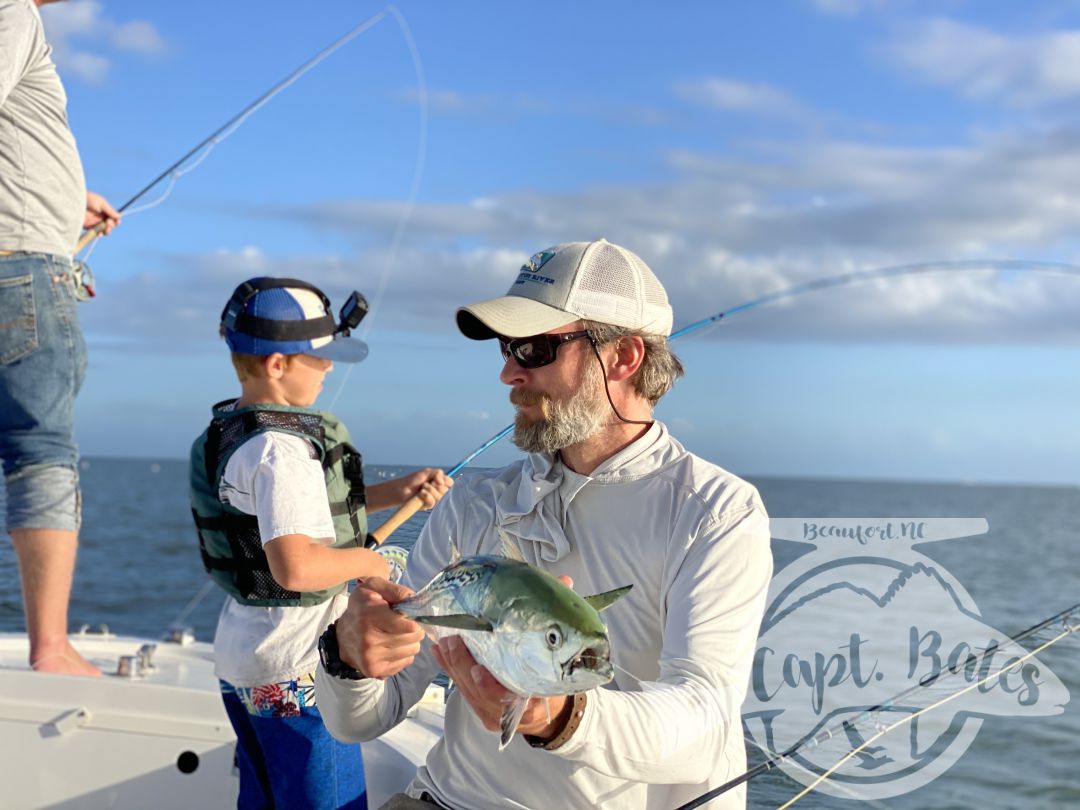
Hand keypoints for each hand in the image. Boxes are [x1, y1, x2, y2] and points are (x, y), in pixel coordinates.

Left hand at [84, 191, 120, 233]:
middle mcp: (99, 217)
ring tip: (106, 230)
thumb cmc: (86, 199)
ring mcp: (93, 222)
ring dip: (107, 231)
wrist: (72, 202)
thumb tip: (119, 216)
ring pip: (104, 230)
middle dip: (111, 225)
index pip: (113, 217)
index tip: (117, 222)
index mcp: (103, 210)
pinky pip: (95, 233)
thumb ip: (110, 210)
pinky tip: (100, 233)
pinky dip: (99, 234)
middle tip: (108, 224)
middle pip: (110, 224)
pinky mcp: (87, 227)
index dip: (116, 220)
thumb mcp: (101, 202)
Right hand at [336, 577, 424, 678]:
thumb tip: (413, 600)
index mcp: (368, 615)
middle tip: (404, 625)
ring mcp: (371, 659)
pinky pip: (406, 662)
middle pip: (414, 638)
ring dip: (409, 642)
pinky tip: (391, 646)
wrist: (342, 637)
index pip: (409, 625)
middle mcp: (369, 640)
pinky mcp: (375, 672)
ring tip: (397, 635)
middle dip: (414, 629)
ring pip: (412, 650)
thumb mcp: (373, 588)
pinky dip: (403, 654)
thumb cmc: (362, 607)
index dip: (414, 619)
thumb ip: (395, 590)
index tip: (408, 616)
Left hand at [401, 467, 451, 509]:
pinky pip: (433, 502)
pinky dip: (427, 496)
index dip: (446, 481)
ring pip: (440, 497)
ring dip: (431, 491)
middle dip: (437, 486)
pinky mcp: (428, 506)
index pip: (450, 483)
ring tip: (422, 488)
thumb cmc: (413, 480)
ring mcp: (433, 499)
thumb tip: (443, 482)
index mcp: (439, 482)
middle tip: (427, 483)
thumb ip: (437, 473)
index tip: (439, 480)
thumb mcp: (426, 472)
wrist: (401, 489)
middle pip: (447, 490)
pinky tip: (421, 494)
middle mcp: (438, 491)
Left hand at [430, 574, 574, 741]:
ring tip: (443, 641)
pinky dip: (449, 668)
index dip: (490, 687)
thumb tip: (565, 582)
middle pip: (480, 693)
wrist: (546, 709)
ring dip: (453, 665)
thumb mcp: (558, 655)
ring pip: (467, 690)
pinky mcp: (478, 707)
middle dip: (463, 667)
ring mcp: (490, 711)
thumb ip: (556, 619)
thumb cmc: (551, 675)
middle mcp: (508, 710)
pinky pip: (460, 688)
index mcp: (532, 701)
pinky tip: (438, 650)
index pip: (508, 698)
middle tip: (454, 641)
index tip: (478, 670)